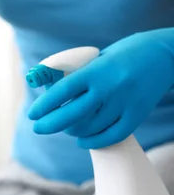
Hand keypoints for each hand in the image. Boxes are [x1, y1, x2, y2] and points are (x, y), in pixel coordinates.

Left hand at [28, 30, 173, 148]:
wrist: (164, 54)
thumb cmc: (124, 53)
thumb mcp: (98, 58)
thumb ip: (79, 74)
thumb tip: (51, 91)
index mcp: (95, 70)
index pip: (62, 91)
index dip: (44, 105)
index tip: (32, 114)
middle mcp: (108, 87)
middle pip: (72, 114)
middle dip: (50, 124)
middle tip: (38, 128)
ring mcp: (124, 102)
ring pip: (90, 127)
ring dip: (72, 131)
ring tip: (65, 129)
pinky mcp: (137, 114)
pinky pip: (112, 135)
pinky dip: (94, 141)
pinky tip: (82, 140)